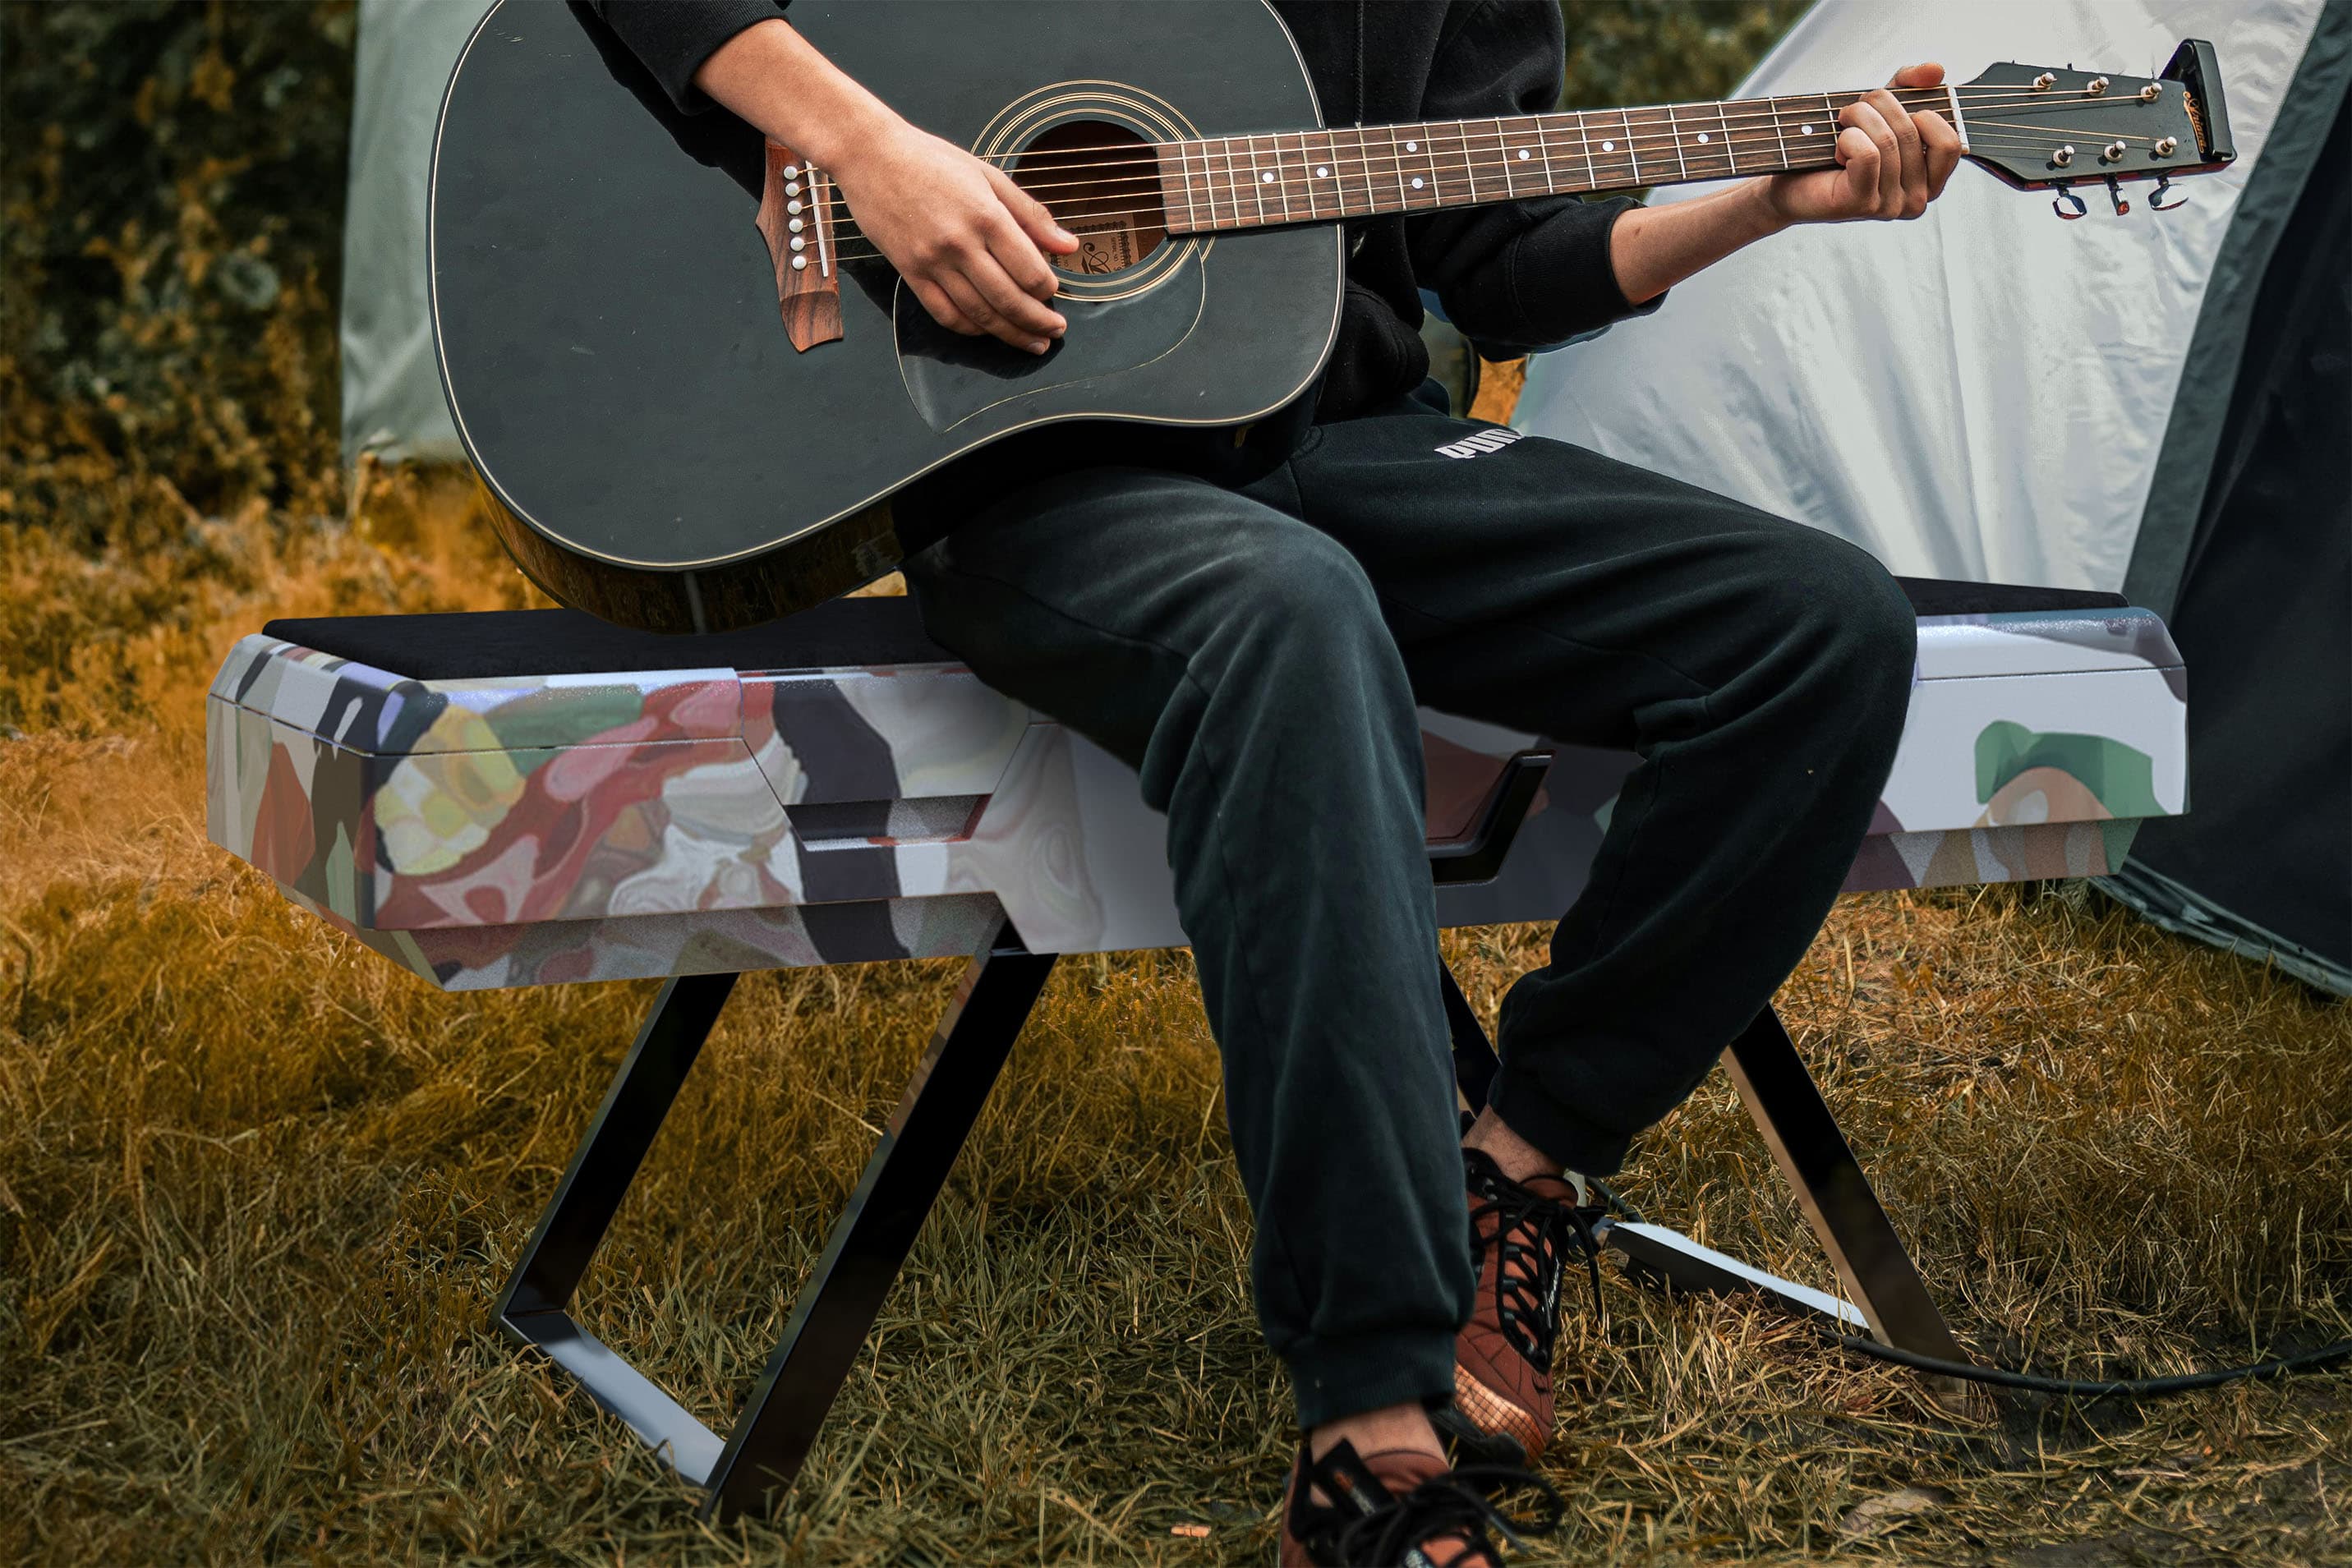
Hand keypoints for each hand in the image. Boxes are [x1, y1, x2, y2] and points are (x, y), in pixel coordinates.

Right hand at [831, 120, 1079, 352]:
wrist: (871, 156)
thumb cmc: (931, 160)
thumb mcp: (988, 176)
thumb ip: (1031, 214)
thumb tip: (1068, 246)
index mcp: (985, 215)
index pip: (1029, 270)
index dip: (1048, 290)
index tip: (1055, 292)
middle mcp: (960, 243)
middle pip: (1009, 300)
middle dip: (1038, 323)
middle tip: (1055, 331)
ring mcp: (932, 262)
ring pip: (979, 314)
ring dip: (1010, 334)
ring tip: (1032, 342)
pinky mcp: (910, 272)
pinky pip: (944, 313)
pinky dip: (971, 329)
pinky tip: (988, 330)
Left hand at [1757, 63, 1962, 225]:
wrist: (1791, 183)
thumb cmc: (1840, 145)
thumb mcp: (1881, 108)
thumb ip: (1911, 85)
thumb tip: (1936, 70)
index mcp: (1931, 181)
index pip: (1950, 142)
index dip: (1923, 114)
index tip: (1891, 111)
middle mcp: (1916, 200)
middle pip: (1912, 130)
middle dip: (1878, 104)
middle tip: (1853, 109)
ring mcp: (1890, 207)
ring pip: (1887, 141)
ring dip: (1857, 117)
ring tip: (1841, 124)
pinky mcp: (1862, 205)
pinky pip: (1867, 155)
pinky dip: (1847, 139)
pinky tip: (1835, 149)